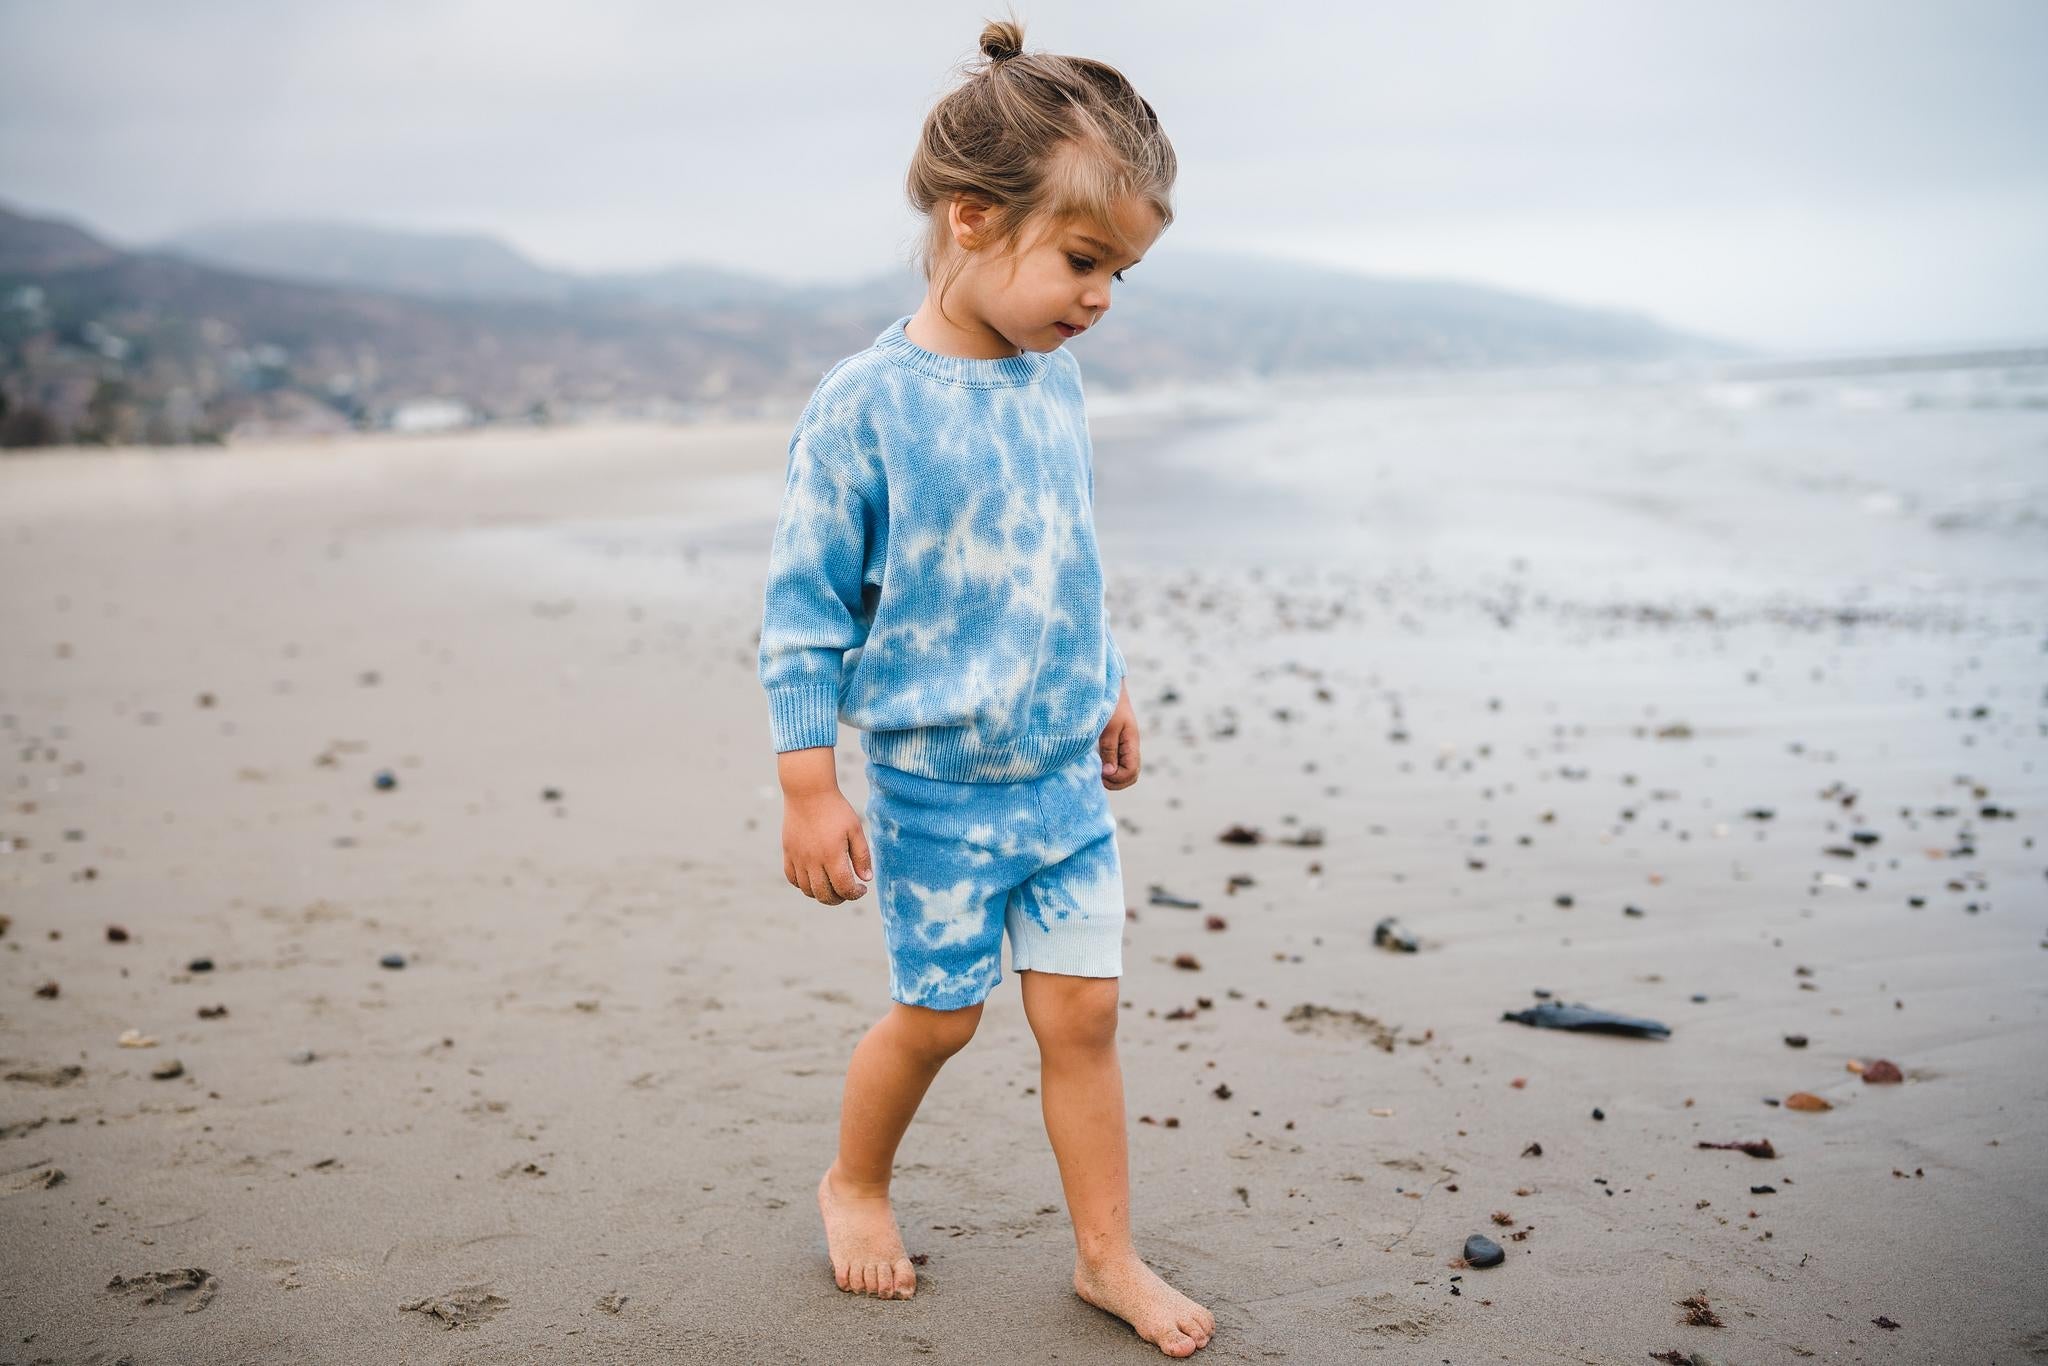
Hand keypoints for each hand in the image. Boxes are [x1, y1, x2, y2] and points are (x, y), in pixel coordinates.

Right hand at [781, 787, 872, 904]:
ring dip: (821, 894)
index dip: (855, 894)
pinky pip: (792, 878)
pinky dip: (803, 885)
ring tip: (832, 885)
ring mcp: (798, 858)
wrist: (808, 791)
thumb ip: (862, 856)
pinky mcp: (788, 852)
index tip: (861, 888)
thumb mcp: (855, 829)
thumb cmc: (836, 809)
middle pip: (824, 895)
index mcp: (833, 855)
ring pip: (807, 890)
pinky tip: (814, 878)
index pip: (844, 888)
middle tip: (847, 891)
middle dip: (839, 899)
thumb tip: (866, 879)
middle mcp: (813, 860)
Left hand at [1098, 677, 1139, 789]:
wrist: (1107, 683)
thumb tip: (1109, 773)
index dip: (1117, 778)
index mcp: (1131, 742)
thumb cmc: (1108, 702)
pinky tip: (1095, 764)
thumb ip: (1109, 749)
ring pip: (1123, 770)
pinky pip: (1116, 762)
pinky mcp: (1114, 741)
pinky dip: (1108, 768)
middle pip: (1130, 775)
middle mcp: (1129, 746)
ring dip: (1111, 776)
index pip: (1131, 772)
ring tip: (1095, 772)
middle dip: (1115, 781)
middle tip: (1097, 777)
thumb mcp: (1108, 726)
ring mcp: (1123, 744)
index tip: (1100, 773)